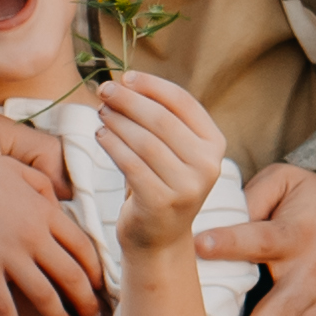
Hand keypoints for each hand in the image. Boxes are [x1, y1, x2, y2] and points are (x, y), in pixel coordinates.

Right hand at [0, 104, 120, 315]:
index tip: (101, 288)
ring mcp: (7, 255)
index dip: (95, 272)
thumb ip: (39, 183)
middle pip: (71, 276)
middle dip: (88, 303)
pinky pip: (1, 307)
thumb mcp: (10, 166)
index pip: (82, 246)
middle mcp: (32, 235)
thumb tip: (59, 198)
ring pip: (44, 296)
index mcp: (42, 210)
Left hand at [82, 69, 232, 245]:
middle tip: (104, 90)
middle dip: (129, 100)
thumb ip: (159, 118)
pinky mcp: (162, 203)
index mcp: (215, 144)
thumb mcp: (172, 150)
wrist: (159, 239)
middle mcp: (208, 165)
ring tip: (101, 112)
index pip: (183, 102)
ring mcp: (187, 187)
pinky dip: (112, 145)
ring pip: (144, 141)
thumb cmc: (161, 183)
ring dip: (117, 121)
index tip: (125, 77)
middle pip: (161, 119)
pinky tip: (100, 134)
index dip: (152, 85)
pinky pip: (131, 164)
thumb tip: (123, 82)